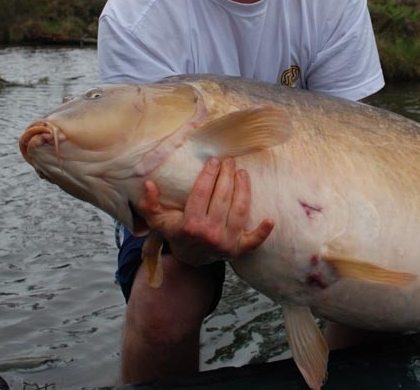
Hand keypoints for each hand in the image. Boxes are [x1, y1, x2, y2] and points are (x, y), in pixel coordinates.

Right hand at [135, 156, 274, 266]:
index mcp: (190, 225)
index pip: (202, 193)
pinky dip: (262, 232)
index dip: (209, 174)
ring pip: (240, 211)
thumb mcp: (158, 221)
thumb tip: (149, 184)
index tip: (213, 161)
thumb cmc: (176, 233)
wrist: (190, 260)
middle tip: (230, 161)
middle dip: (227, 176)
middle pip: (223, 198)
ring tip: (243, 173)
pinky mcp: (239, 250)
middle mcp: (210, 234)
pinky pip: (253, 242)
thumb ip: (150, 204)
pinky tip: (270, 219)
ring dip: (244, 190)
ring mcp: (226, 243)